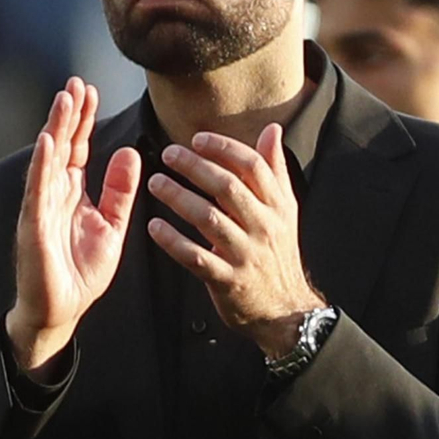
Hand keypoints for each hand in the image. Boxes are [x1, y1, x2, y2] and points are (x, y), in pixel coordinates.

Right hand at [6, 79, 140, 375]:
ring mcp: (41, 207)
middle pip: (62, 145)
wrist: (62, 309)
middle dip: (69, 114)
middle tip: (77, 82)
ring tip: (64, 99)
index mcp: (72, 193)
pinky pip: (38, 191)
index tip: (91, 90)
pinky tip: (48, 141)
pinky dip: (42, 165)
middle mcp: (53, 194)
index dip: (84, 120)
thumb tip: (128, 153)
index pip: (78, 148)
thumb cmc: (81, 271)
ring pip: (48, 160)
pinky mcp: (34, 225)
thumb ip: (119, 192)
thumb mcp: (111, 227)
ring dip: (55, 128)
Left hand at [147, 124, 321, 356]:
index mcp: (277, 206)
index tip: (197, 139)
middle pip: (227, 187)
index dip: (223, 148)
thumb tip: (272, 129)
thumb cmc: (277, 254)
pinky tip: (154, 227)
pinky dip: (173, 241)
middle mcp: (263, 226)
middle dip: (195, 166)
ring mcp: (245, 254)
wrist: (284, 309)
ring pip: (208, 218)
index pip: (252, 166)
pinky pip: (196, 257)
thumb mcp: (285, 211)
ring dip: (178, 197)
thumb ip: (275, 170)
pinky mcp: (228, 280)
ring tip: (155, 183)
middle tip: (168, 154)